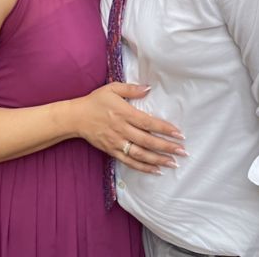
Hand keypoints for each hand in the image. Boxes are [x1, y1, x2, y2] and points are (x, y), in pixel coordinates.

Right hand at [70, 83, 185, 173]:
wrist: (76, 117)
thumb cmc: (96, 101)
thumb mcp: (112, 88)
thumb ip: (131, 89)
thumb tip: (149, 88)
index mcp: (124, 113)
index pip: (148, 123)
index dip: (164, 129)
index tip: (179, 134)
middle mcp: (121, 129)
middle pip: (147, 141)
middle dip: (166, 147)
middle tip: (183, 152)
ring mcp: (116, 142)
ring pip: (140, 154)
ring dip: (158, 160)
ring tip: (173, 163)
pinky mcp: (112, 151)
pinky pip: (129, 162)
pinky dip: (143, 167)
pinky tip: (156, 170)